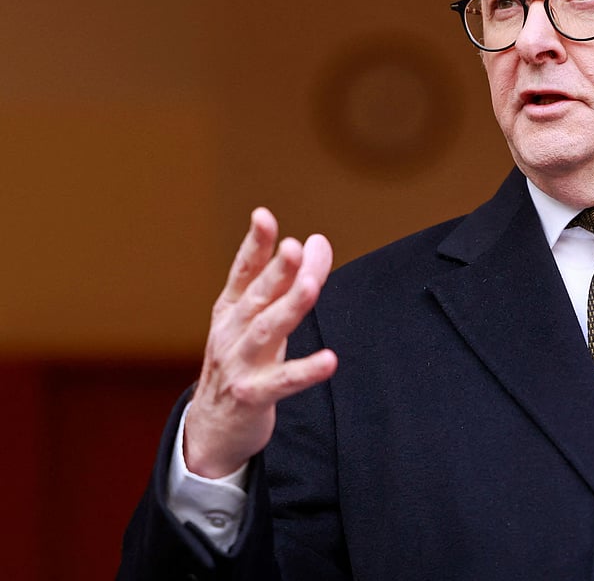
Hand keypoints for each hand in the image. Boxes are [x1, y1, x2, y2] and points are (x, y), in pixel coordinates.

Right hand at [183, 207, 337, 478]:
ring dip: (289, 307)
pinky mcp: (251, 396)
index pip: (243, 271)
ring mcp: (239, 364)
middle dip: (275, 271)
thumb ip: (289, 281)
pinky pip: (282, 382)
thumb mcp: (262, 320)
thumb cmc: (244, 363)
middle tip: (294, 246)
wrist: (212, 429)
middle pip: (257, 297)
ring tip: (309, 286)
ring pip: (266, 331)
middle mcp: (231, 333)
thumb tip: (318, 241)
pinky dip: (305, 371)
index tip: (263, 216)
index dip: (254, 244)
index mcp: (232, 310)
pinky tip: (330, 360)